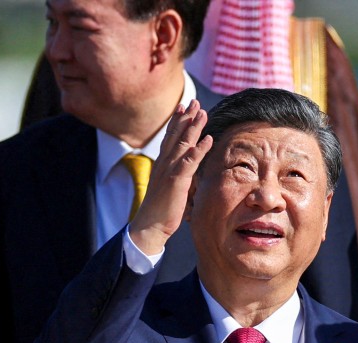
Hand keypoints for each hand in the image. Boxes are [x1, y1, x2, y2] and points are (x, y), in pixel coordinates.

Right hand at [129, 99, 213, 254]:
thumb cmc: (161, 211)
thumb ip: (178, 177)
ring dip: (194, 127)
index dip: (177, 122)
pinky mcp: (176, 182)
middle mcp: (164, 164)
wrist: (149, 227)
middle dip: (185, 117)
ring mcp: (169, 171)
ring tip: (203, 112)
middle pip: (176, 135)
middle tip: (194, 101)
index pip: (170, 138)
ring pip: (183, 144)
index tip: (184, 107)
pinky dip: (199, 150)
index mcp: (163, 165)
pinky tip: (208, 139)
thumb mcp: (171, 189)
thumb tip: (187, 173)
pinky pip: (189, 162)